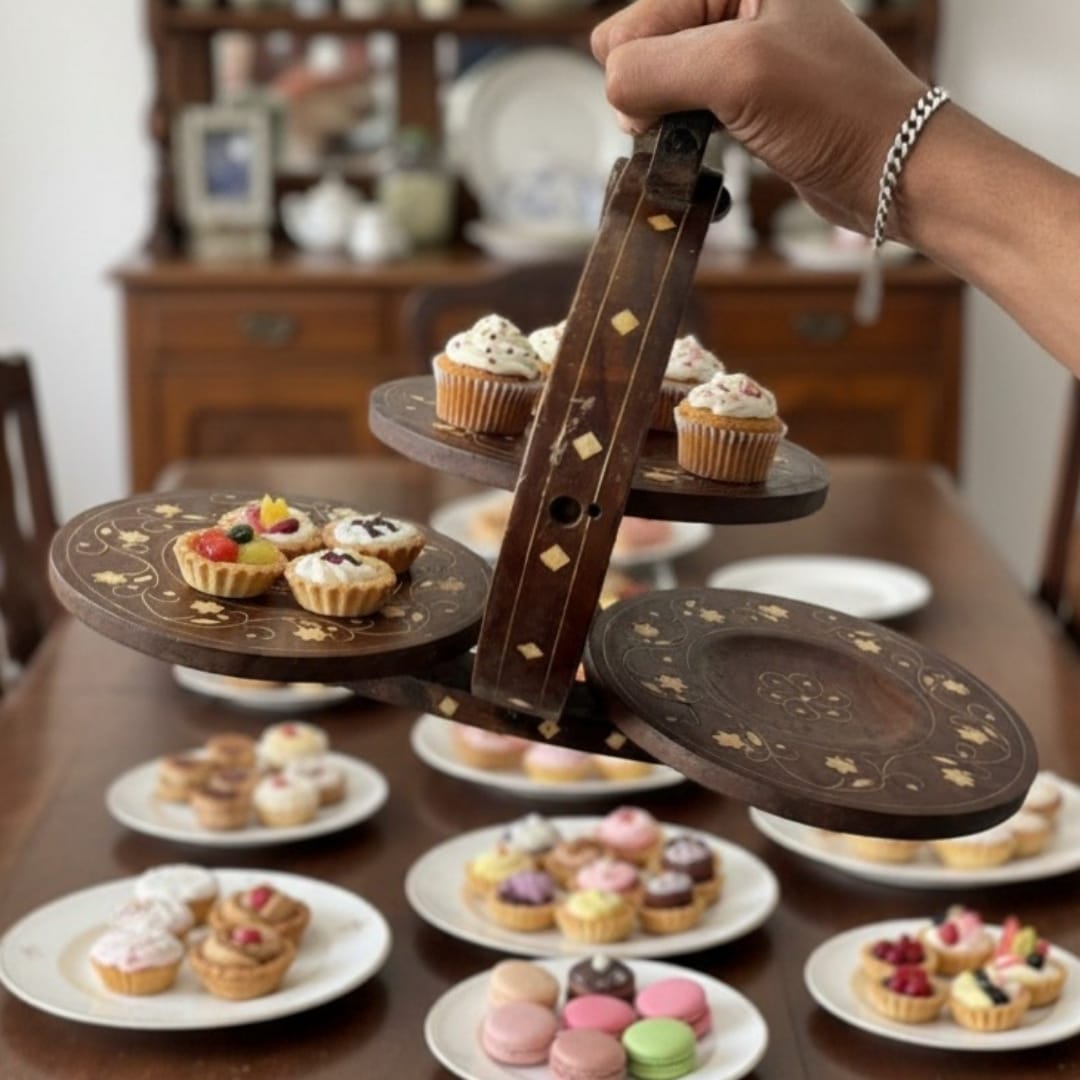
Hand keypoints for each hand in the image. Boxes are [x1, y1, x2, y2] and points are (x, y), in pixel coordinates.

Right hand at [592, 0, 927, 232]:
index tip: (677, 105)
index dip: (640, 72)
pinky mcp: (744, 101)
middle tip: (694, 121)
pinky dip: (683, 140)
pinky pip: (683, 115)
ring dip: (665, 124)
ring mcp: (739, 55)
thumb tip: (613, 91)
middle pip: (639, 54)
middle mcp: (734, 7)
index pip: (631, 25)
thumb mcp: (737, 70)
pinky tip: (708, 152)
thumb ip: (656, 67)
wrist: (892, 166)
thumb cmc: (833, 110)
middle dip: (650, 96)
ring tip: (705, 140)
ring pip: (657, 89)